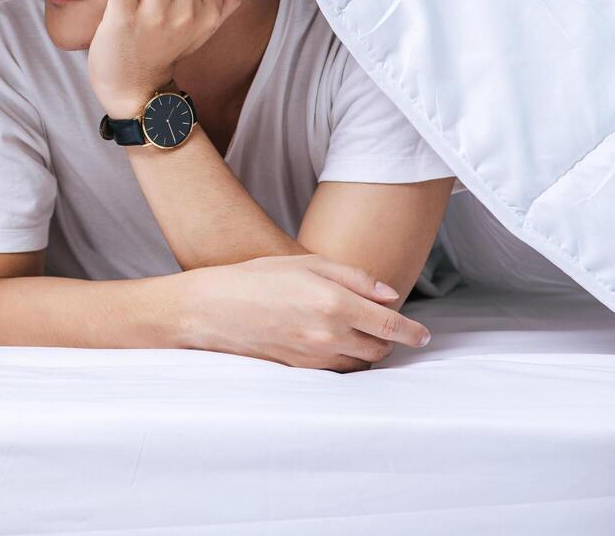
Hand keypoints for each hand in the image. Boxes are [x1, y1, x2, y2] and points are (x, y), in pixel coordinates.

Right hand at [178, 254, 430, 371]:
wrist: (211, 310)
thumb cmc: (255, 279)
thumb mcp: (305, 263)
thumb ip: (353, 277)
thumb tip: (389, 295)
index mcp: (334, 303)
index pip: (392, 325)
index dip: (414, 332)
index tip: (423, 334)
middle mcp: (329, 334)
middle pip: (380, 349)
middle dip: (388, 340)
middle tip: (382, 326)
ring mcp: (314, 357)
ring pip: (360, 363)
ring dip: (366, 351)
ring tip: (354, 333)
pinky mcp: (300, 371)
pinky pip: (337, 370)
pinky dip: (343, 359)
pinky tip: (330, 342)